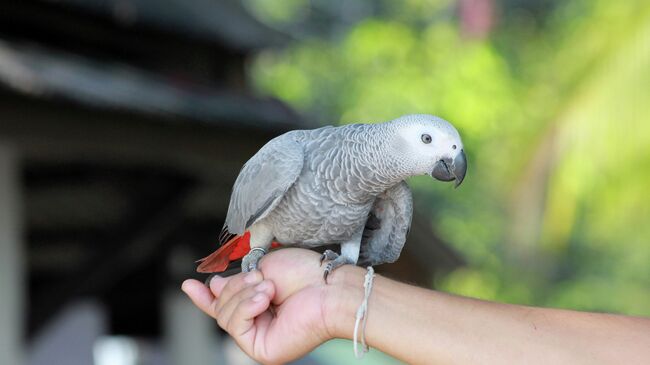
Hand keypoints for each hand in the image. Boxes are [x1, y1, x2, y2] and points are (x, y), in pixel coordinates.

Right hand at [182, 248, 357, 363]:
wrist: (330, 286)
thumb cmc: (306, 274)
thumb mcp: (263, 269)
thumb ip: (237, 281)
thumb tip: (214, 287)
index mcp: (262, 305)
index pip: (226, 305)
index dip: (205, 297)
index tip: (188, 285)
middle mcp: (261, 325)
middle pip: (222, 308)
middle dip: (235, 287)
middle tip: (260, 276)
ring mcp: (262, 339)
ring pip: (226, 316)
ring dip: (244, 294)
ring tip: (268, 287)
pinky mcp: (263, 350)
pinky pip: (235, 326)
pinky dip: (247, 307)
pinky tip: (265, 298)